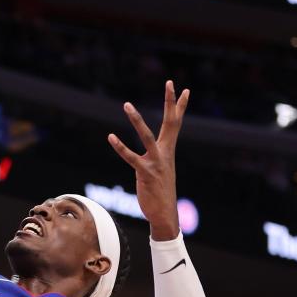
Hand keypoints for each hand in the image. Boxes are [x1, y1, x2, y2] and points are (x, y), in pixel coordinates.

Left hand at [107, 79, 188, 240]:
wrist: (164, 214)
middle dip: (170, 102)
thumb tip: (151, 156)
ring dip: (136, 120)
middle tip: (170, 82)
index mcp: (169, 151)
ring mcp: (156, 162)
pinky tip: (111, 136)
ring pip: (147, 136)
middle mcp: (165, 153)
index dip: (180, 107)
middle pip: (170, 122)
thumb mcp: (161, 171)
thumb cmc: (160, 193)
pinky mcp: (145, 173)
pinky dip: (120, 147)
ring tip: (127, 104)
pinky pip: (130, 157)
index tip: (185, 89)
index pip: (175, 124)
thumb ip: (156, 159)